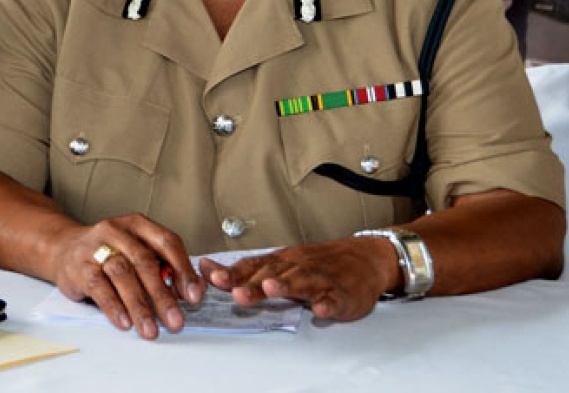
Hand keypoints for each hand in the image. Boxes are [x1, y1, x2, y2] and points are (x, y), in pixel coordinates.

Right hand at [50, 214, 203, 339]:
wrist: (63, 248)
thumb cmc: (109, 253)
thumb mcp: (136, 252)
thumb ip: (164, 267)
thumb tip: (193, 291)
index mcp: (137, 225)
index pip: (167, 242)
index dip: (183, 269)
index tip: (193, 296)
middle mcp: (116, 231)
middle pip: (145, 262)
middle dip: (163, 295)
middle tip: (175, 320)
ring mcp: (95, 247)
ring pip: (122, 274)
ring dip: (139, 305)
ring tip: (151, 329)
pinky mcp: (78, 266)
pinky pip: (98, 287)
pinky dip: (114, 306)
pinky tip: (125, 322)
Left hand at [198, 237, 397, 320]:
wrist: (363, 259)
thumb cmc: (314, 264)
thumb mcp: (278, 264)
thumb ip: (244, 271)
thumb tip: (204, 269)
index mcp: (280, 262)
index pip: (252, 266)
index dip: (232, 273)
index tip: (212, 277)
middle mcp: (297, 268)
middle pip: (273, 274)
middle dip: (253, 284)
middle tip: (235, 292)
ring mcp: (320, 280)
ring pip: (301, 282)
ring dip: (286, 285)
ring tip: (271, 289)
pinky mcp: (342, 294)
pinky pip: (335, 299)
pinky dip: (328, 304)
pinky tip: (320, 310)